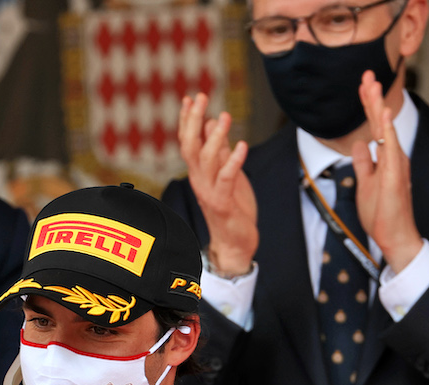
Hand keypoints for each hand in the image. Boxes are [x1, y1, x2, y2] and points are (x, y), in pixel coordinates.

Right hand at [177, 93, 257, 276]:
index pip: (187, 142)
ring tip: (224, 116)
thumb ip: (218, 151)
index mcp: (198, 173)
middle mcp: (199, 180)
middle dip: (193, 121)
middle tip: (200, 97)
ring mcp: (209, 192)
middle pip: (190, 146)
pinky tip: (241, 145)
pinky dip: (233, 161)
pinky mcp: (223, 203)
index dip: (187, 120)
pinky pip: (226, 178)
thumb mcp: (226, 173)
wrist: (235, 242)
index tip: (189, 98)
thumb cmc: (232, 208)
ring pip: (205, 159)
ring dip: (215, 136)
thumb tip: (212, 123)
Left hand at [351, 70, 423, 271]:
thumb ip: (363, 164)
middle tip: (366, 74)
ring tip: (372, 84)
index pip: (375, 126)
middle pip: (380, 121)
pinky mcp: (395, 175)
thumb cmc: (382, 213)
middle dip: (372, 97)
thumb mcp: (365, 183)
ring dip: (378, 106)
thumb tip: (358, 146)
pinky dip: (387, 130)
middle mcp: (393, 156)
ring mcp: (395, 164)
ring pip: (385, 129)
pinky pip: (391, 148)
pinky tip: (383, 114)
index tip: (362, 86)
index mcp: (386, 157)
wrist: (394, 236)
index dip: (368, 106)